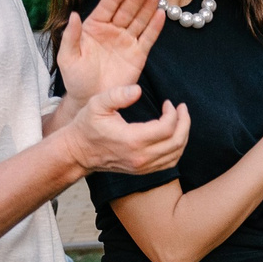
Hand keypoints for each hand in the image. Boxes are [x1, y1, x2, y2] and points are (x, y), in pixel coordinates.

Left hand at [55, 0, 165, 108]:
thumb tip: (73, 15)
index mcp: (94, 27)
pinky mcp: (138, 54)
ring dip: (148, 7)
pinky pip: (148, 38)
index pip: (106, 7)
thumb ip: (70, 36)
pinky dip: (155, 26)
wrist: (91, 99)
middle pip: (126, 10)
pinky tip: (161, 14)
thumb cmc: (76, 78)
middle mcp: (112, 30)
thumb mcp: (67, 58)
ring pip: (139, 20)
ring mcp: (126, 41)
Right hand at [68, 85, 188, 176]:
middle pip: (177, 142)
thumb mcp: (97, 104)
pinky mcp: (142, 171)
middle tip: (182, 108)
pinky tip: (174, 136)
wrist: (77, 152)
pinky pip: (169, 163)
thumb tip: (138, 90)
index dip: (173, 113)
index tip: (168, 102)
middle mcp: (140, 157)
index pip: (167, 128)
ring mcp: (142, 167)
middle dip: (184, 122)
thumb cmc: (86, 126)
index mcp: (132, 140)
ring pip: (176, 154)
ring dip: (183, 136)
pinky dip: (177, 149)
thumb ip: (118, 95)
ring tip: (181, 120)